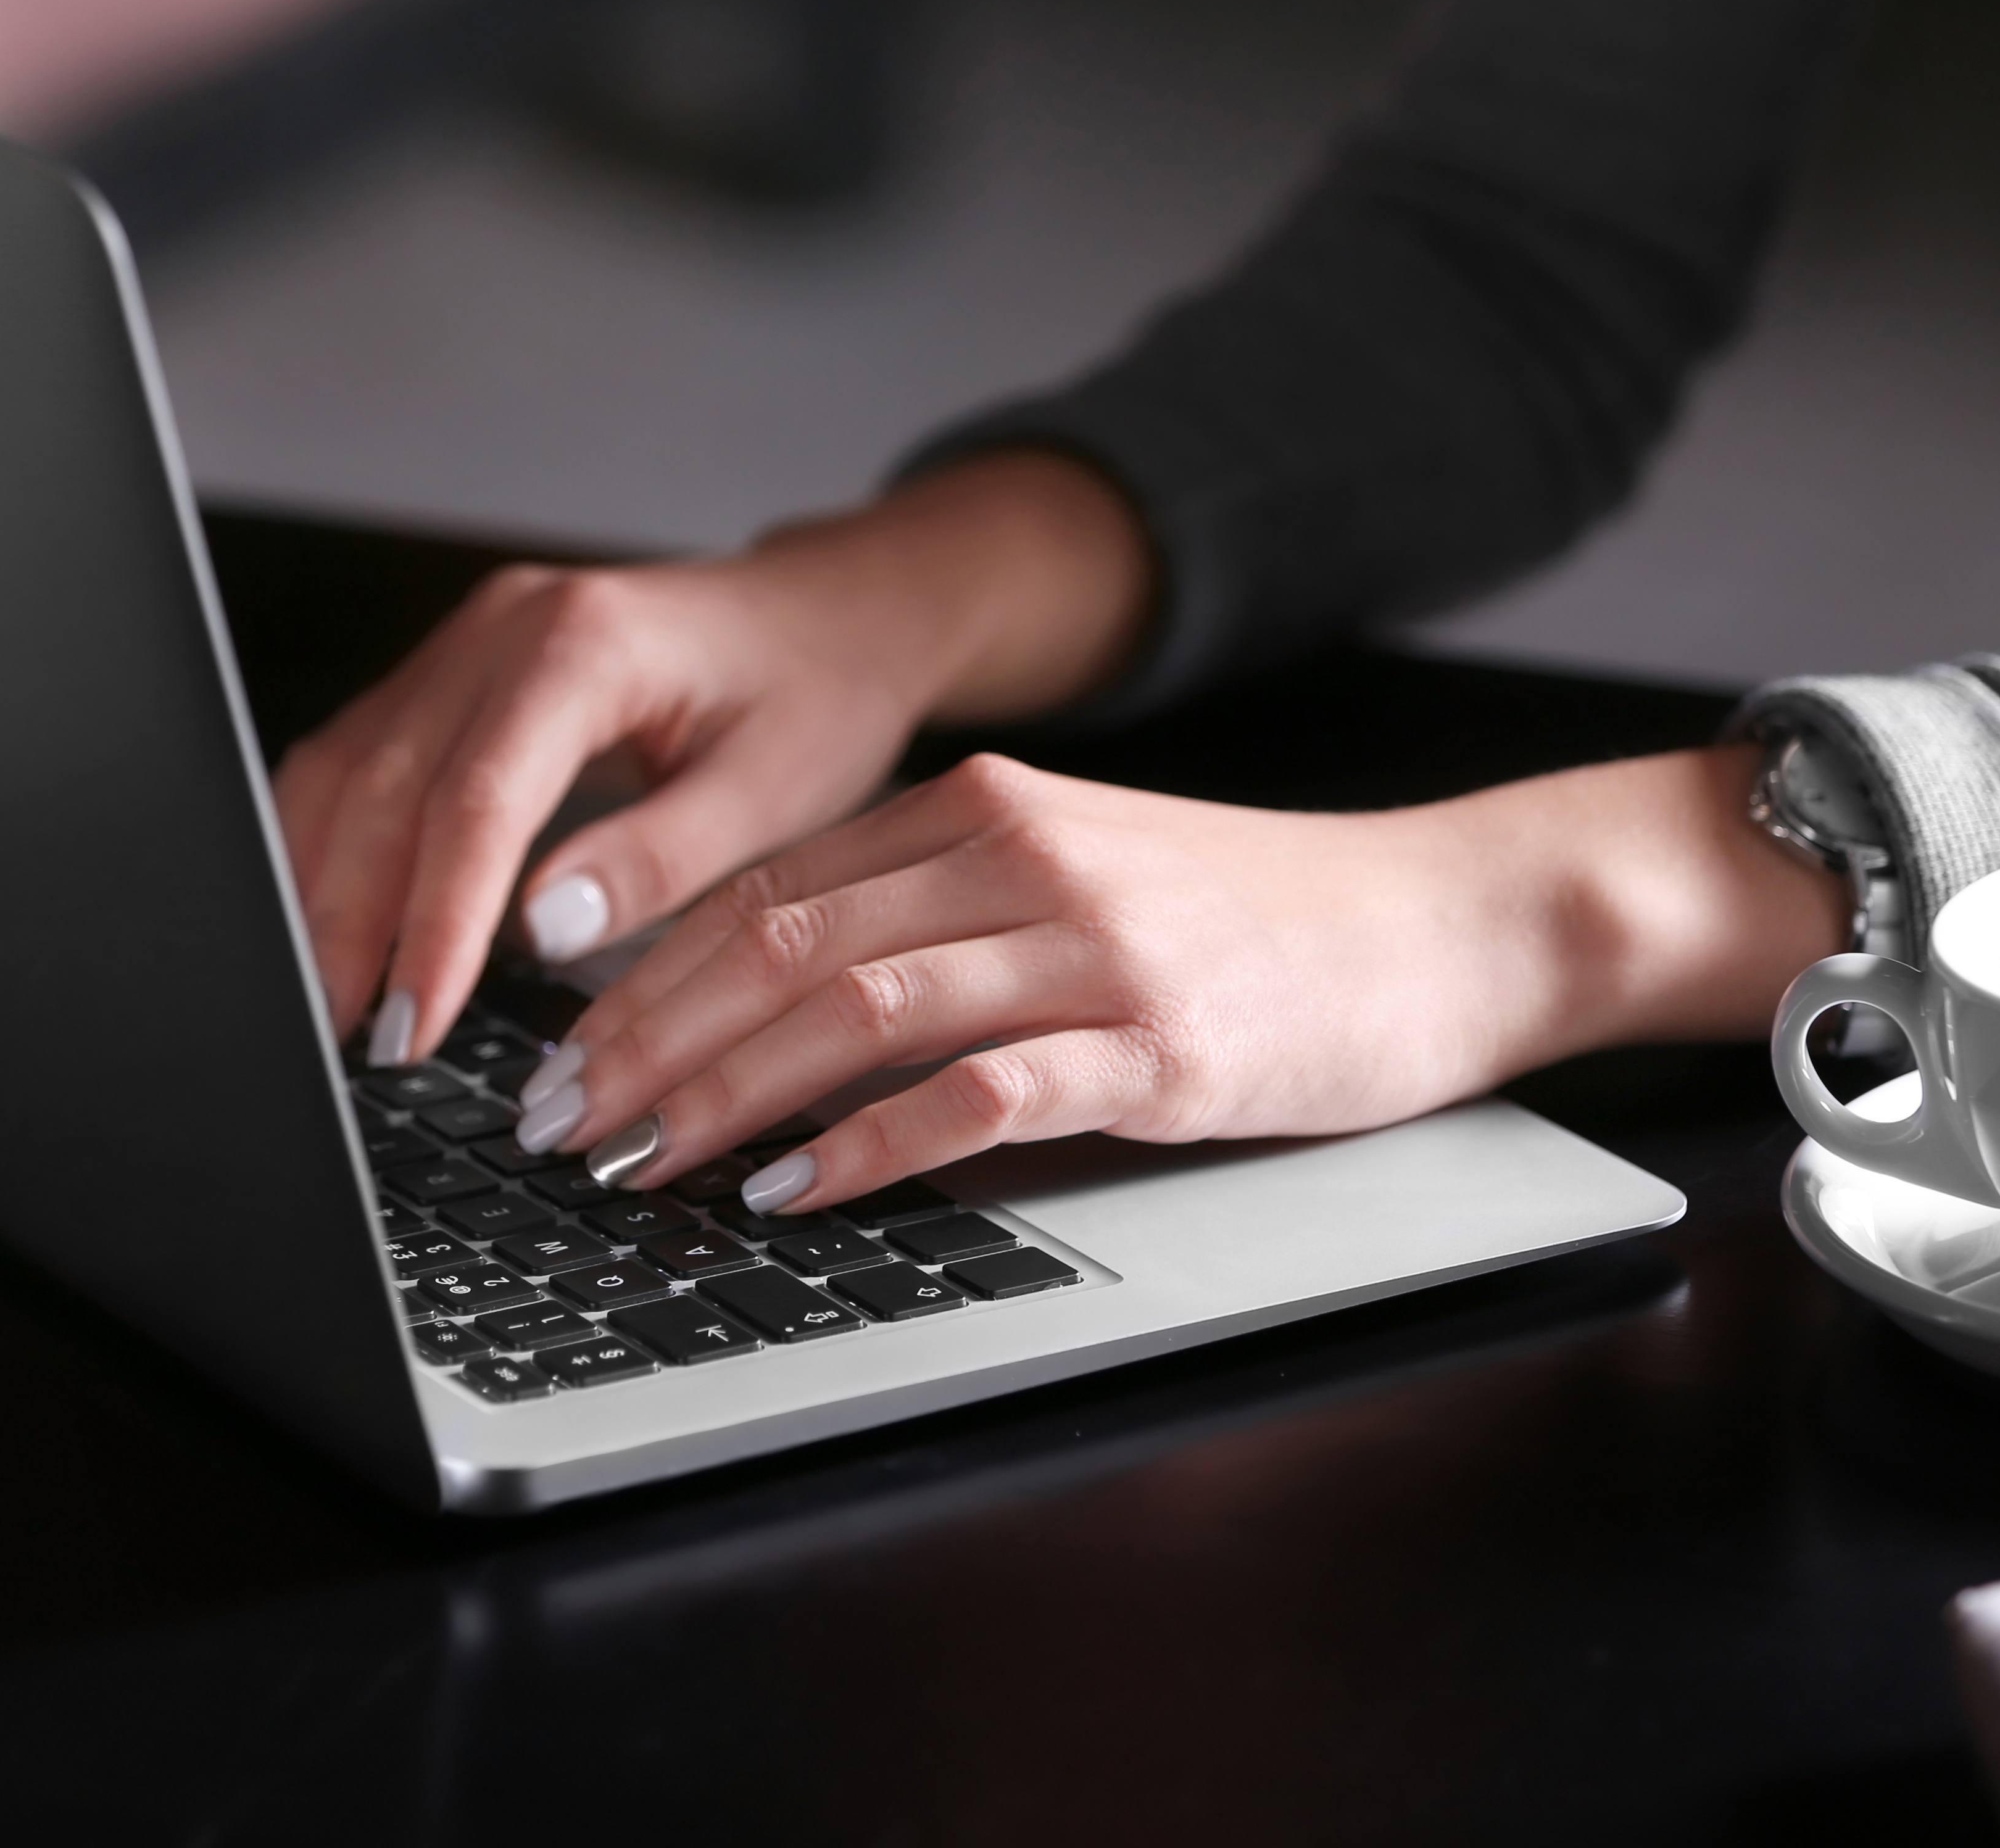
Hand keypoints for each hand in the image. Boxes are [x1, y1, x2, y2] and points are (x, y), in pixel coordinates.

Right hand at [273, 452, 1149, 1062]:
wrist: (830, 614)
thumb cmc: (818, 692)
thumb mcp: (772, 791)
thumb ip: (657, 860)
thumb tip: (542, 930)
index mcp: (588, 644)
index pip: (476, 800)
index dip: (433, 923)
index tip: (413, 1027)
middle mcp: (507, 626)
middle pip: (385, 785)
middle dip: (352, 926)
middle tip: (351, 1045)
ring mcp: (470, 642)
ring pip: (349, 769)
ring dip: (323, 891)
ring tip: (329, 1008)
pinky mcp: (457, 672)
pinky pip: (363, 759)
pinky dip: (337, 849)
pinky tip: (341, 929)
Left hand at [515, 746, 1846, 1215]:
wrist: (1443, 921)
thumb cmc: (1254, 918)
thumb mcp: (1077, 876)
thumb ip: (937, 910)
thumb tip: (767, 995)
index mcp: (984, 809)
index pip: (766, 887)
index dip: (641, 976)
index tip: (556, 1058)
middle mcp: (1022, 856)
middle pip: (779, 941)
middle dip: (644, 1040)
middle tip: (557, 1127)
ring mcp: (1091, 948)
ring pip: (855, 1008)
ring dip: (724, 1093)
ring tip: (639, 1165)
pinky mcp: (1158, 1045)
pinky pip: (978, 1091)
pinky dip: (868, 1146)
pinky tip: (796, 1190)